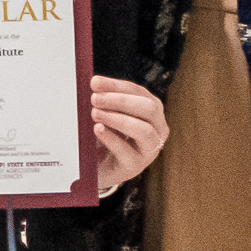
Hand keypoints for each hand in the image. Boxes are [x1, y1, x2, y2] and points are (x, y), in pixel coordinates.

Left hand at [88, 75, 168, 190]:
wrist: (95, 167)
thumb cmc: (103, 136)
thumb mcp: (105, 115)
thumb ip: (102, 101)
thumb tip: (94, 83)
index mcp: (151, 112)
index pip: (140, 93)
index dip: (117, 86)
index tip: (95, 82)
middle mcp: (157, 129)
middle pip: (149, 109)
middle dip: (120, 101)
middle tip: (94, 98)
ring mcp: (149, 150)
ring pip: (144, 130)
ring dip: (118, 119)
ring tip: (95, 113)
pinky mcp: (135, 166)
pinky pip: (127, 152)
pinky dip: (112, 139)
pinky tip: (98, 129)